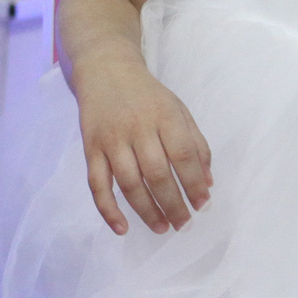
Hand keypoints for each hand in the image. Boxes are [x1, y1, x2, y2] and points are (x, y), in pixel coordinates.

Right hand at [72, 58, 212, 235]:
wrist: (105, 69)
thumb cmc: (147, 95)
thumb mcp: (178, 110)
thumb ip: (196, 144)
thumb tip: (207, 183)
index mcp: (164, 116)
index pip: (183, 155)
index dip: (194, 184)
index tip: (203, 205)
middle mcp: (137, 128)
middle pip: (157, 174)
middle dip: (173, 204)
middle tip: (184, 225)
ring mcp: (111, 139)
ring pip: (129, 183)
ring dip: (147, 211)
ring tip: (162, 228)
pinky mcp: (90, 148)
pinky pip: (97, 184)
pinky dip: (108, 209)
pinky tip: (122, 228)